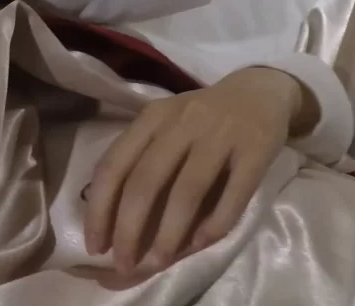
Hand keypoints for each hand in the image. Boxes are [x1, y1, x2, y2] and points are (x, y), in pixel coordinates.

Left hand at [82, 67, 314, 273]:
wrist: (259, 91)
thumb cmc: (200, 119)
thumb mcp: (164, 128)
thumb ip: (141, 163)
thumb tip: (113, 224)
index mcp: (151, 118)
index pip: (114, 166)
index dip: (99, 209)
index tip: (94, 244)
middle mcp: (180, 123)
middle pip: (145, 182)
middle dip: (128, 229)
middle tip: (123, 263)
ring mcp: (220, 135)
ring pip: (187, 192)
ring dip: (168, 234)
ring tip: (157, 263)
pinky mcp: (256, 150)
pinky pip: (233, 195)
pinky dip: (215, 223)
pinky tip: (199, 244)